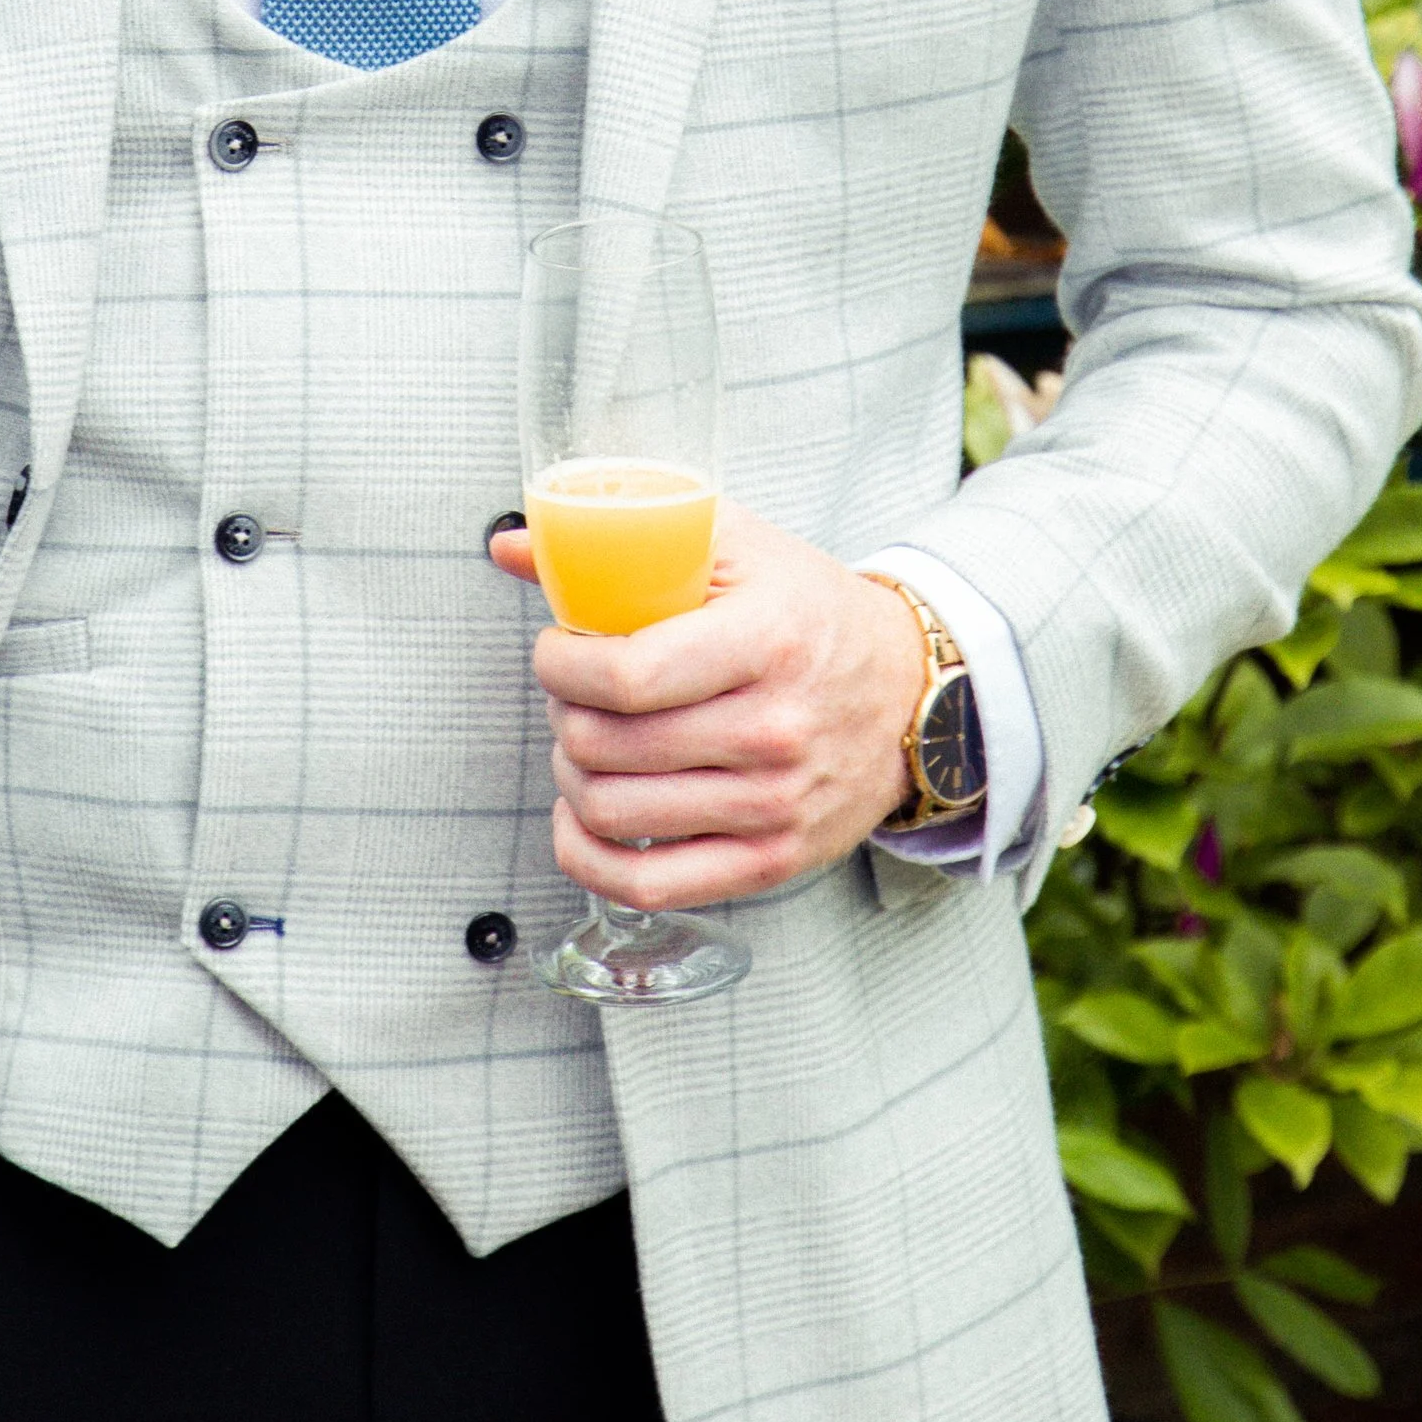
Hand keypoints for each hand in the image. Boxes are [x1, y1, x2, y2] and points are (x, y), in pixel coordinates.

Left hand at [489, 499, 926, 907]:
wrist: (911, 694)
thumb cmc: (810, 613)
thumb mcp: (735, 547)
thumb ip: (623, 536)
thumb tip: (509, 544)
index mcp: (766, 642)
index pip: (627, 676)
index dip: (561, 665)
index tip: (555, 649)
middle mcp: (772, 731)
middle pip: (607, 743)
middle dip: (560, 711)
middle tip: (571, 691)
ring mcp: (773, 806)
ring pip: (612, 810)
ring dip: (570, 772)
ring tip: (583, 739)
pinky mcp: (770, 861)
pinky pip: (646, 884)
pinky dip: (586, 856)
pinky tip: (579, 818)